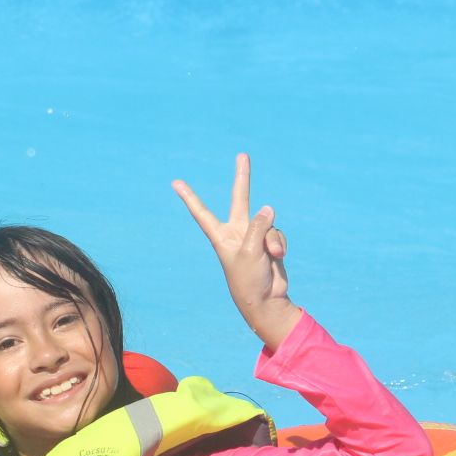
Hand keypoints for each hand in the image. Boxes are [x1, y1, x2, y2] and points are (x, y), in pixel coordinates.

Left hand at [173, 153, 302, 350]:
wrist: (266, 300)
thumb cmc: (248, 279)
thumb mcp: (249, 250)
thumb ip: (258, 225)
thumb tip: (268, 207)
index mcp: (221, 236)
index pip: (202, 213)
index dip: (189, 197)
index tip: (176, 183)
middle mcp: (236, 232)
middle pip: (240, 199)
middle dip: (243, 177)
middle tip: (242, 155)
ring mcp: (254, 236)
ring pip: (268, 223)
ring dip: (272, 239)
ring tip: (270, 256)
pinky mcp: (270, 242)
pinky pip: (278, 233)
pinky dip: (280, 244)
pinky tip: (278, 257)